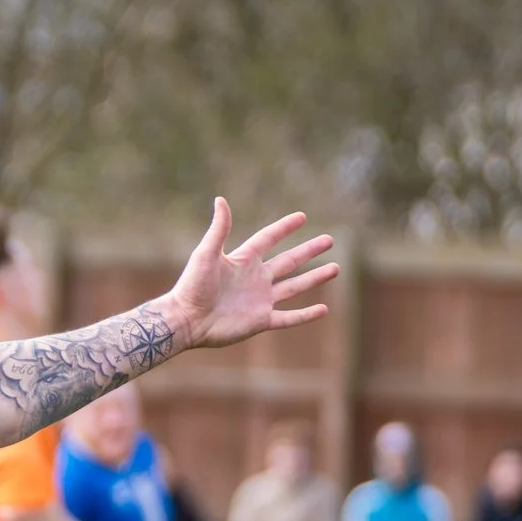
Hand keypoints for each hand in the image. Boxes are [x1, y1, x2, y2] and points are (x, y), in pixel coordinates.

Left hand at [164, 199, 337, 350]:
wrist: (185, 321)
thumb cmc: (192, 286)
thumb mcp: (206, 253)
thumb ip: (219, 228)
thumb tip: (220, 199)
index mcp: (243, 261)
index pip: (268, 239)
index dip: (284, 228)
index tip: (302, 217)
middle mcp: (254, 279)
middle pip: (288, 261)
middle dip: (308, 251)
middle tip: (329, 240)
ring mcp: (259, 300)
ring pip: (294, 287)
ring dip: (314, 278)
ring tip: (335, 268)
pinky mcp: (260, 321)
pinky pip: (289, 317)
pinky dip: (305, 315)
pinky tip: (324, 310)